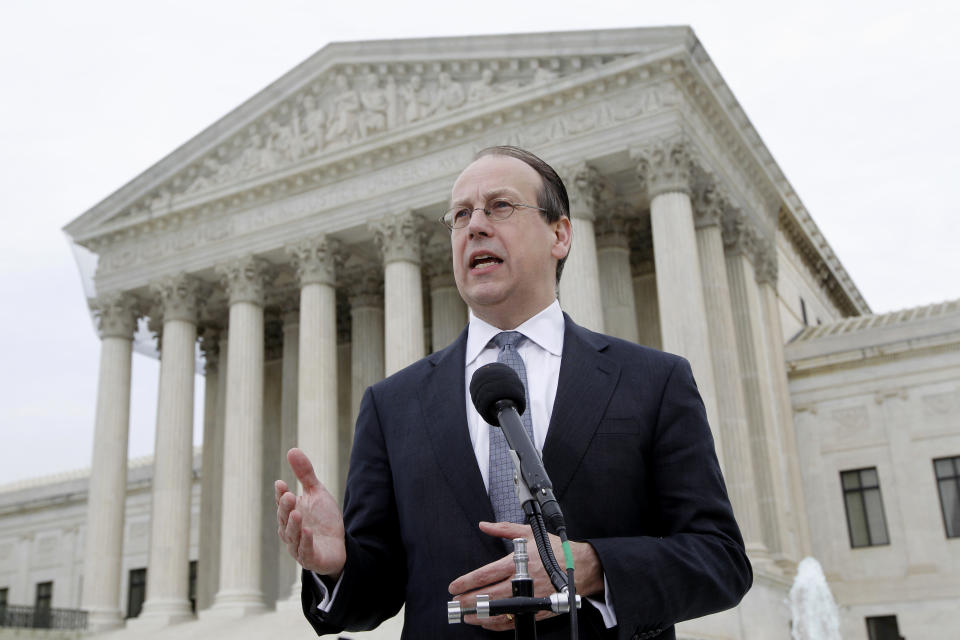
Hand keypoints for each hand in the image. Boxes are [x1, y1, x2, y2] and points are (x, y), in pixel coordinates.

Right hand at [275, 447, 345, 579]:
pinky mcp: (310, 559)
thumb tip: (292, 450)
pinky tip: (309, 532)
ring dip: (293, 526)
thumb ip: (305, 474)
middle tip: (289, 496)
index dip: (281, 494)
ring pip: (292, 536)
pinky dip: (306, 542)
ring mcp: (298, 546)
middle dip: (286, 508)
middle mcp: (290, 531)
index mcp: (290, 514)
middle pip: (284, 519)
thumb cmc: (323, 518)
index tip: (281, 483)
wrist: (338, 545)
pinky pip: (305, 551)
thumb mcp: (316, 492)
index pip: (282, 503)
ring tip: (297, 514)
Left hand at [447, 521, 603, 631]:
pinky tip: (487, 622)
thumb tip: (484, 525)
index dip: (468, 581)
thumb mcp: (529, 534)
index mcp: (518, 562)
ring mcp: (529, 597)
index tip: (454, 586)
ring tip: (467, 615)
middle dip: (469, 600)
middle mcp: (522, 581)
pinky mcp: (536, 610)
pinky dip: (498, 624)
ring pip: (499, 610)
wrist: (580, 567)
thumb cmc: (555, 550)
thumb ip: (504, 529)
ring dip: (480, 614)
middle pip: (489, 594)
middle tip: (455, 603)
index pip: (486, 574)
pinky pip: (513, 620)